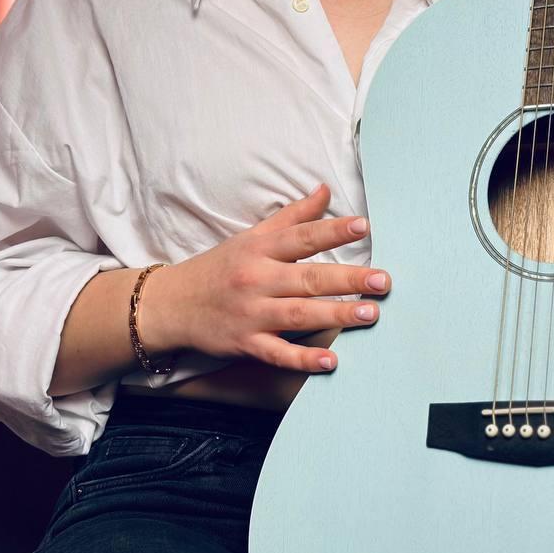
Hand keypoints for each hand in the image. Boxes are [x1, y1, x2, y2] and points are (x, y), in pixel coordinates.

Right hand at [151, 183, 388, 371]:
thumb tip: (326, 191)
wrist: (171, 305)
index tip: (363, 226)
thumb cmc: (219, 268)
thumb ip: (292, 217)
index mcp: (260, 250)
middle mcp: (256, 279)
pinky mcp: (245, 343)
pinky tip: (331, 361)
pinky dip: (303, 359)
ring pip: (298, 314)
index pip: (302, 237)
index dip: (332, 230)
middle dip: (347, 279)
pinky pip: (278, 353)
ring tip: (370, 314)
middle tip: (381, 281)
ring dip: (336, 315)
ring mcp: (251, 314)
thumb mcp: (252, 237)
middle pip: (307, 278)